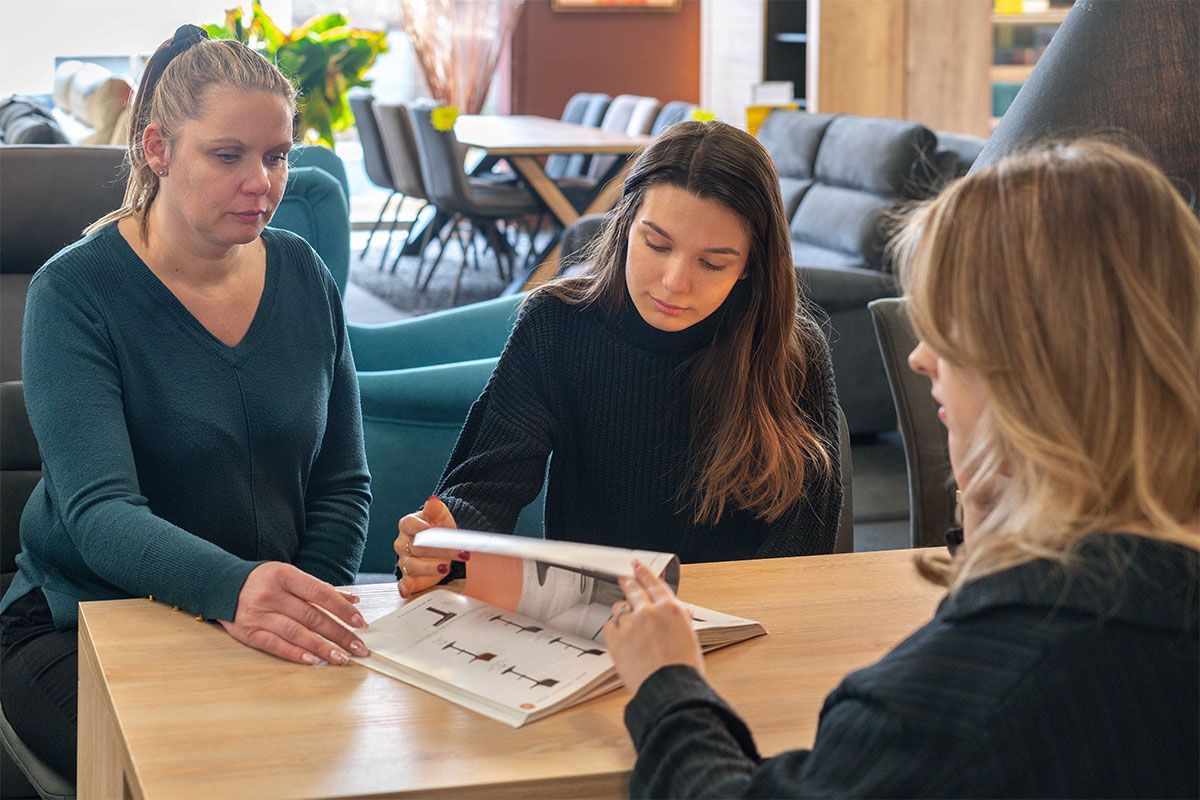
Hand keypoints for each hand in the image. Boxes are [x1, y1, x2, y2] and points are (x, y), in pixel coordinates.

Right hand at [218, 562, 368, 665]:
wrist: (223, 585)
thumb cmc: (264, 581)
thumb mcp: (291, 576)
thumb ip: (320, 589)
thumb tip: (353, 601)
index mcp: (285, 575)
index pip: (320, 594)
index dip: (342, 609)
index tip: (360, 623)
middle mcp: (271, 594)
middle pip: (312, 617)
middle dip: (339, 634)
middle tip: (358, 648)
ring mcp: (259, 614)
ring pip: (296, 633)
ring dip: (322, 648)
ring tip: (341, 658)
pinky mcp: (248, 632)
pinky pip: (275, 645)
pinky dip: (295, 653)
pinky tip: (313, 660)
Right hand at [394, 495, 467, 597]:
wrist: (442, 544)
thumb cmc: (438, 529)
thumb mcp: (440, 516)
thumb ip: (436, 509)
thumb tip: (432, 501)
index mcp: (408, 525)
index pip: (410, 525)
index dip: (423, 528)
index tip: (434, 530)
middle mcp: (403, 543)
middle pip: (417, 546)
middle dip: (438, 549)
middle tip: (456, 551)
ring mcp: (405, 561)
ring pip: (413, 565)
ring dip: (430, 567)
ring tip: (446, 567)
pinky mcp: (409, 577)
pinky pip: (405, 582)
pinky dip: (405, 587)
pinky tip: (407, 589)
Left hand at [603, 561, 703, 696]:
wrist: (669, 687)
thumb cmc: (683, 669)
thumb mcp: (690, 639)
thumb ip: (682, 622)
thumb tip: (681, 614)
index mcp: (671, 610)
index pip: (655, 584)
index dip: (644, 573)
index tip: (637, 566)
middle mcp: (649, 612)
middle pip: (633, 590)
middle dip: (628, 583)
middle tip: (624, 579)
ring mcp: (630, 625)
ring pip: (619, 608)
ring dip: (621, 610)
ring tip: (623, 616)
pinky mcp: (616, 640)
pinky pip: (609, 626)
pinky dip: (612, 628)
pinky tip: (617, 633)